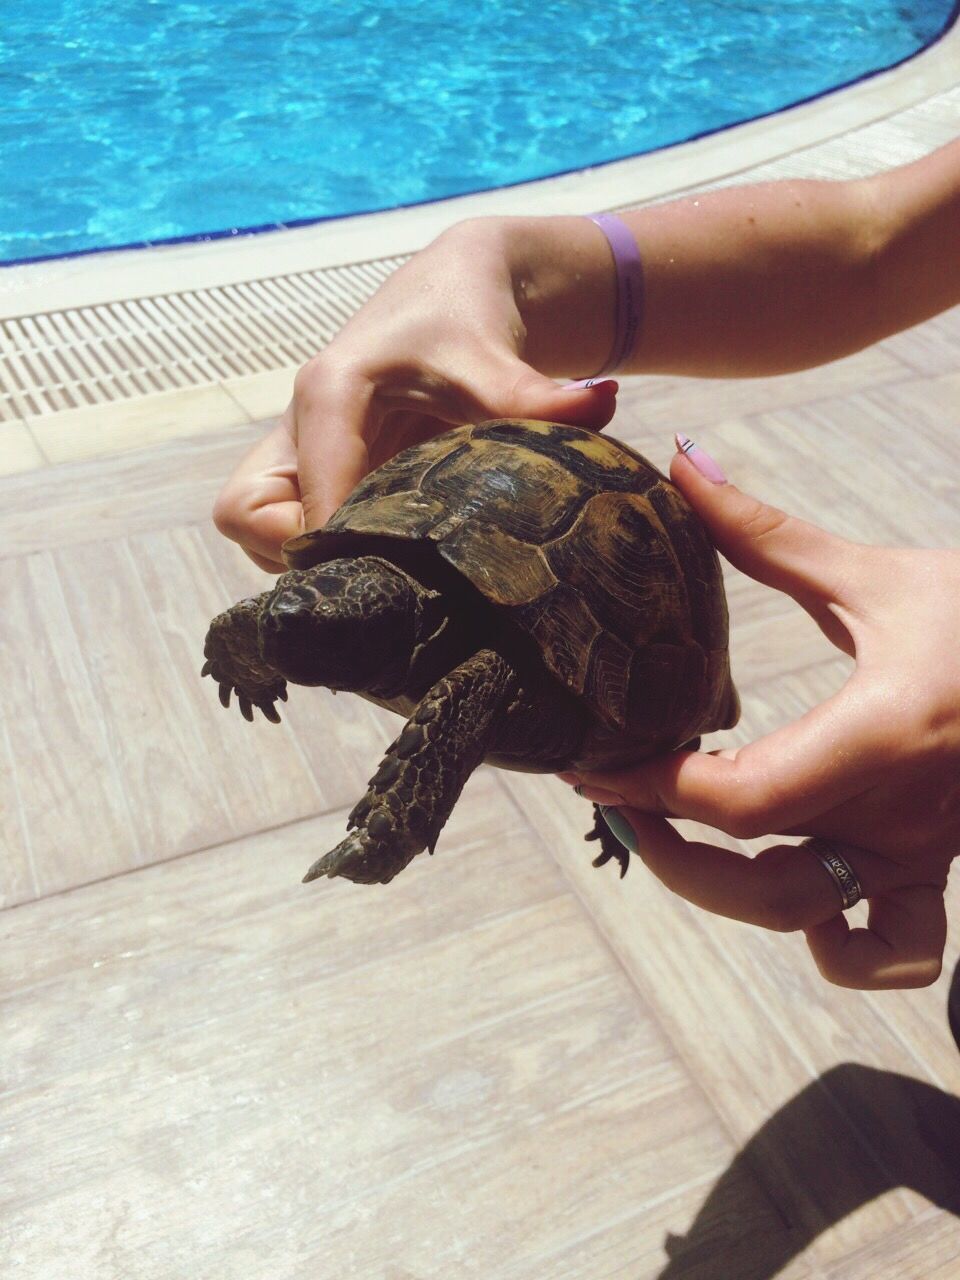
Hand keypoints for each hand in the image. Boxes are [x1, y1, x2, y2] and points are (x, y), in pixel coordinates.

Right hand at [212, 217, 618, 571]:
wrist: (458, 293)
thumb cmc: (470, 324)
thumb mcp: (499, 364)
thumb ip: (540, 395)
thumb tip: (601, 404)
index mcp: (329, 394)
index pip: (284, 497)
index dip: (325, 549)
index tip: (382, 577)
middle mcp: (298, 423)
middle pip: (248, 518)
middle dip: (299, 558)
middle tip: (374, 577)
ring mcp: (299, 447)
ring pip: (258, 528)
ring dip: (308, 558)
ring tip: (383, 572)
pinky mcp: (313, 466)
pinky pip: (285, 526)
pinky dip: (320, 550)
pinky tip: (382, 559)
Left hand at [561, 439, 959, 989]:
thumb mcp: (873, 576)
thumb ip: (765, 532)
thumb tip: (684, 463)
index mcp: (879, 736)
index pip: (740, 801)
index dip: (652, 789)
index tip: (592, 763)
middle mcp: (899, 814)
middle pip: (760, 886)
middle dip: (668, 853)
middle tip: (613, 798)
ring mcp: (921, 851)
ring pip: (816, 928)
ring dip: (729, 898)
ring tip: (676, 841)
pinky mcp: (937, 863)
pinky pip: (896, 947)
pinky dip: (841, 948)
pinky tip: (797, 899)